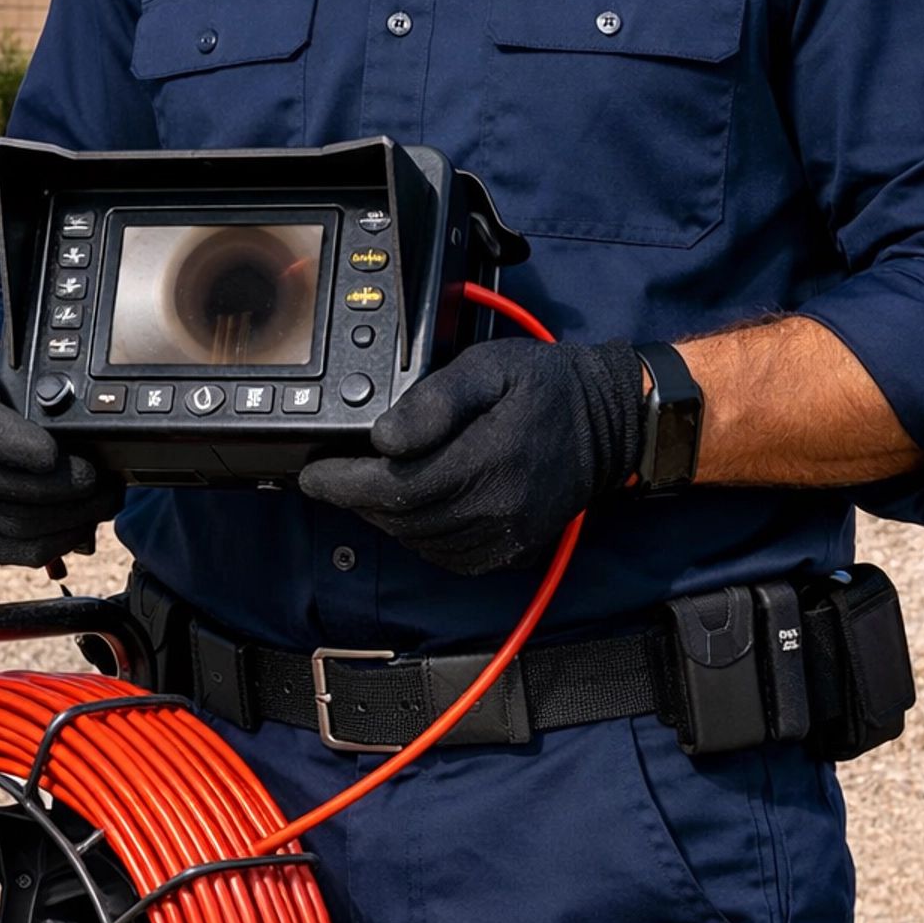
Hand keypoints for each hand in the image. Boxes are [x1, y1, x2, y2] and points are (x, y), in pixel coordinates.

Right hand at [0, 348, 124, 567]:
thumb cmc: (6, 401)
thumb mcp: (21, 379)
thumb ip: (51, 395)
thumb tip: (99, 422)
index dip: (19, 446)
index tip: (54, 453)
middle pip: (1, 486)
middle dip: (63, 488)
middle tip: (102, 482)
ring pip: (13, 526)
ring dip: (69, 520)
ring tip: (103, 504)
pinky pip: (15, 554)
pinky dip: (57, 543)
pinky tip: (81, 527)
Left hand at [298, 339, 645, 574]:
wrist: (610, 422)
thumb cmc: (547, 387)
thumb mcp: (490, 366)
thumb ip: (435, 400)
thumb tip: (384, 436)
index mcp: (488, 458)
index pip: (396, 486)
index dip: (344, 484)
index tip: (313, 473)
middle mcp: (498, 506)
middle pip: (402, 519)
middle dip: (357, 499)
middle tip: (333, 476)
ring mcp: (507, 535)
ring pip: (420, 542)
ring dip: (385, 519)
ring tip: (367, 488)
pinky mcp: (513, 550)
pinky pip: (448, 556)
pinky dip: (417, 537)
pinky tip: (410, 510)